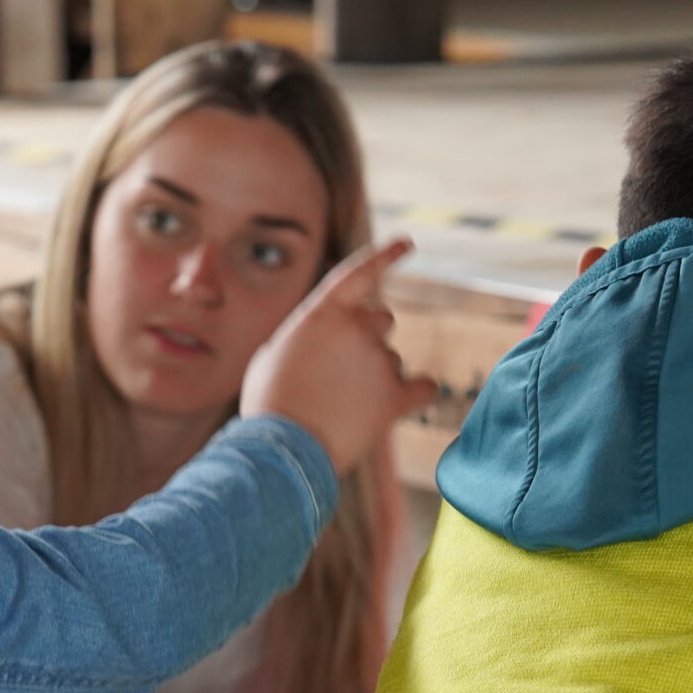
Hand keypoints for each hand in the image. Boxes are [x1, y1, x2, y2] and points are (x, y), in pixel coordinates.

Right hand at [240, 238, 435, 472]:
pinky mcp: (395, 398)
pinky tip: (405, 401)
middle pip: (383, 319)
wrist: (283, 448)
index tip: (407, 243)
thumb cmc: (270, 404)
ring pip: (391, 360)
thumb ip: (307, 338)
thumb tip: (325, 345)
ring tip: (342, 407)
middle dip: (369, 337)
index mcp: (324, 312)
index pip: (360, 272)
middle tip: (342, 371)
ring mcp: (379, 362)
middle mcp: (357, 328)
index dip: (386, 255)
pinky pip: (422, 388)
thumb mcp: (274, 354)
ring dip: (375, 376)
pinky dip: (416, 393)